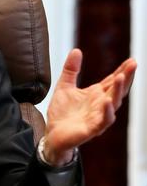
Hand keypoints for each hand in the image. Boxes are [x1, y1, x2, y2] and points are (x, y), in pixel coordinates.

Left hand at [43, 48, 136, 165]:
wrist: (52, 135)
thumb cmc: (61, 113)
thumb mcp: (64, 87)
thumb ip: (70, 70)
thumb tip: (76, 50)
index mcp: (96, 95)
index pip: (113, 81)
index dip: (122, 71)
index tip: (131, 60)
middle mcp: (101, 105)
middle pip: (118, 90)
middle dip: (126, 77)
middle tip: (133, 64)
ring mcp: (98, 117)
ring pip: (114, 104)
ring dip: (118, 91)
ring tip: (121, 77)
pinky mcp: (92, 129)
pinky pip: (103, 121)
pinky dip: (107, 111)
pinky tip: (108, 101)